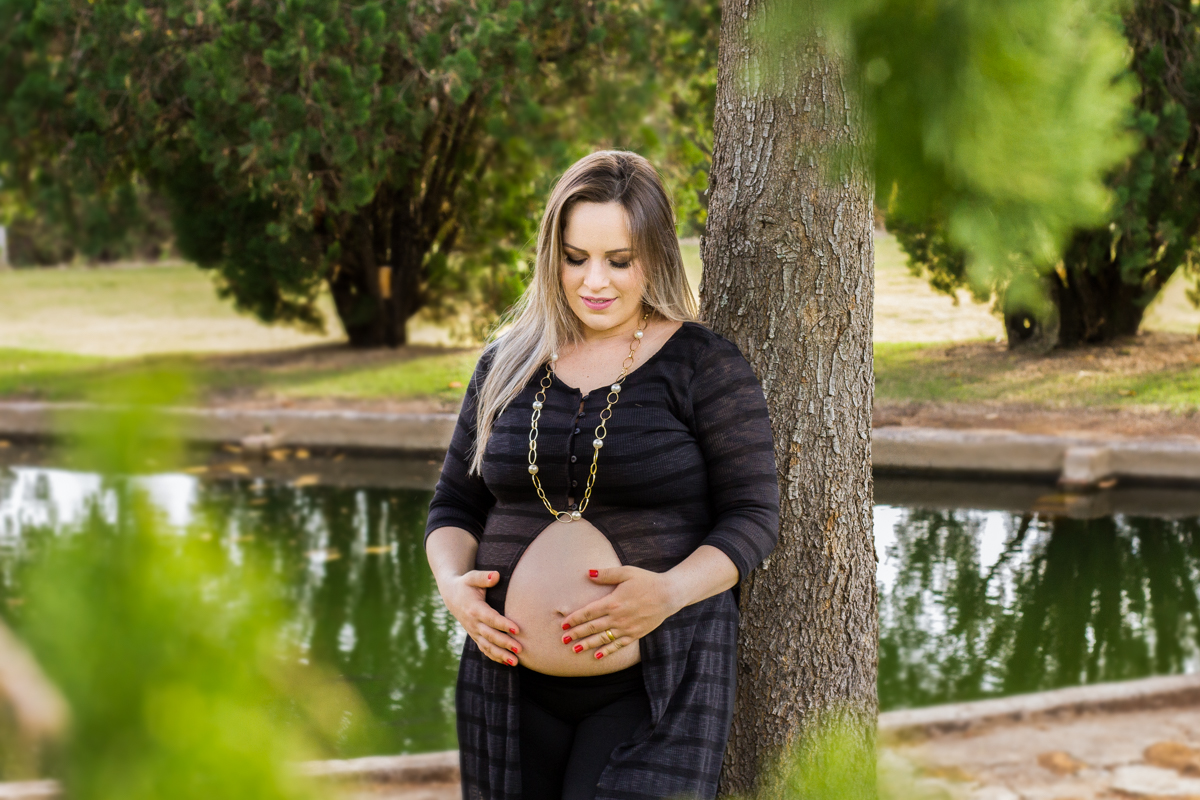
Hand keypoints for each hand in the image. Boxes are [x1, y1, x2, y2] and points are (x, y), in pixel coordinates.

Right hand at [437, 569, 522, 666]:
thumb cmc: (466, 584)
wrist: (452, 596)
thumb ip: (484, 577)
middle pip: (490, 635)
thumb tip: (496, 575)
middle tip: (520, 648)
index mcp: (474, 608)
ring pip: (487, 646)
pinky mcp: (475, 636)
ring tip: (516, 661)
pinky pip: (485, 649)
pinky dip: (495, 657)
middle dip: (505, 643)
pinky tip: (507, 662)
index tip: (517, 629)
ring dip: (501, 655)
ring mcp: (474, 632)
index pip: (490, 618)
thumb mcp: (472, 577)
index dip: (503, 624)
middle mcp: (473, 623)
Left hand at [560, 566, 681, 659]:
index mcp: (613, 601)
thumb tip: (587, 573)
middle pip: (592, 627)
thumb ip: (606, 574)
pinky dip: (607, 651)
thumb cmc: (647, 580)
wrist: (669, 594)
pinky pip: (618, 645)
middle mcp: (618, 617)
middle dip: (576, 634)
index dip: (575, 619)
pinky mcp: (635, 634)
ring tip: (574, 649)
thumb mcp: (626, 572)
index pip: (589, 612)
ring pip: (603, 639)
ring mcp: (627, 628)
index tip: (563, 624)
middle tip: (563, 639)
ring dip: (587, 645)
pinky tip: (597, 656)